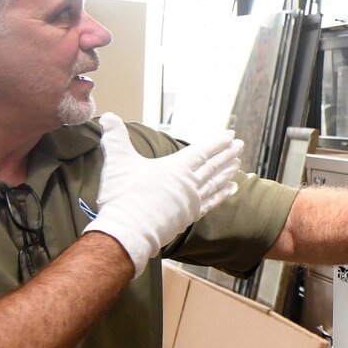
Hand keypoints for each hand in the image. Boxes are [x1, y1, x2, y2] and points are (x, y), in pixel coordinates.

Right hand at [86, 114, 241, 276]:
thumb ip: (115, 137)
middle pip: (212, 166)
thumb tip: (107, 115)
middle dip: (227, 154)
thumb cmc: (123, 197)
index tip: (230, 135)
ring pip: (214, 183)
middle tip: (240, 145)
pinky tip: (232, 189)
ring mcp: (191, 202)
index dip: (217, 142)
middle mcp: (189, 184)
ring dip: (227, 172)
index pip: (201, 151)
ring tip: (239, 163)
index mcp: (176, 168)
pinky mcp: (189, 217)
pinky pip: (211, 203)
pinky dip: (223, 195)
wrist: (128, 232)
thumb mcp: (117, 161)